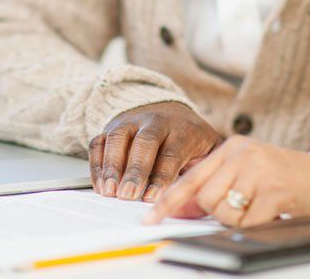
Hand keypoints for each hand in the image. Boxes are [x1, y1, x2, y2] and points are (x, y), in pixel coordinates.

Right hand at [88, 101, 223, 201]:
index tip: (151, 197)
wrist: (172, 111)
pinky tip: (100, 184)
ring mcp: (132, 122)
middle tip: (128, 195)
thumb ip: (210, 171)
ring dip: (112, 166)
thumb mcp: (211, 150)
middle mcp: (157, 121)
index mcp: (184, 129)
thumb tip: (205, 199)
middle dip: (135, 171)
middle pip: (144, 143)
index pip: (172, 153)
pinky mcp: (113, 127)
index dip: (161, 177)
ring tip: (109, 192)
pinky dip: (97, 163)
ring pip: (118, 138)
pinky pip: (100, 141)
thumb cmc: (191, 139)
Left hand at [143, 136, 309, 227]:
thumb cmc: (281, 177)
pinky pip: (247, 221)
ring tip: (257, 207)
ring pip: (224, 211)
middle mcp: (243, 154)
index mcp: (231, 148)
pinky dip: (254, 224)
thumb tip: (179, 210)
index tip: (151, 218)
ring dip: (238, 219)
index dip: (169, 200)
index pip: (191, 177)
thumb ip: (213, 187)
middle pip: (206, 198)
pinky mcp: (275, 190)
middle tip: (242, 206)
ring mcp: (259, 171)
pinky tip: (269, 212)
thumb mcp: (245, 173)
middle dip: (218, 211)